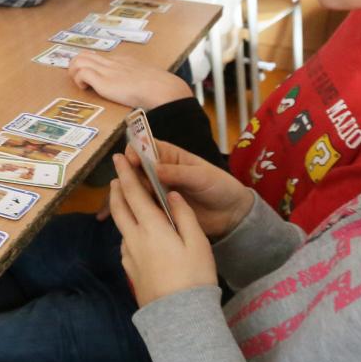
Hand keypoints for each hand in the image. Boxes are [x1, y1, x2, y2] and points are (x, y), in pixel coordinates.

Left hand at [68, 51, 191, 109]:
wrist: (159, 88)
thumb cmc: (158, 86)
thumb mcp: (147, 77)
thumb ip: (141, 79)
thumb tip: (145, 87)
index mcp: (123, 60)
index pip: (100, 57)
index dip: (91, 66)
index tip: (91, 77)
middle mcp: (112, 62)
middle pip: (85, 54)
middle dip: (76, 66)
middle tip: (80, 80)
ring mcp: (106, 70)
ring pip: (79, 60)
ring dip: (74, 72)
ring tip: (81, 84)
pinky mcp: (102, 80)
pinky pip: (81, 73)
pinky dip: (79, 80)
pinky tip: (85, 89)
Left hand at [108, 150, 216, 304]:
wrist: (178, 316)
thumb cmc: (194, 277)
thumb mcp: (197, 242)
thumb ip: (184, 215)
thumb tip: (173, 194)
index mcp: (151, 227)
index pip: (134, 193)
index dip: (126, 174)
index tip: (118, 158)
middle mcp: (134, 239)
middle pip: (119, 208)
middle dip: (117, 189)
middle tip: (117, 176)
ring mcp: (129, 256)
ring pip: (121, 226)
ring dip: (120, 209)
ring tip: (126, 201)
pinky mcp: (130, 271)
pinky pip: (125, 243)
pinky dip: (127, 230)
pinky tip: (136, 233)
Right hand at [138, 139, 253, 239]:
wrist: (231, 214)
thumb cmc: (219, 187)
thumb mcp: (202, 176)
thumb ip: (179, 172)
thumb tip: (155, 169)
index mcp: (170, 156)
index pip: (146, 147)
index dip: (136, 150)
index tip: (132, 159)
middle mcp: (160, 172)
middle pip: (137, 168)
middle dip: (129, 172)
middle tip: (129, 181)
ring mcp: (159, 191)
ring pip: (138, 187)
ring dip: (132, 190)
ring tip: (130, 196)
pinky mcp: (160, 209)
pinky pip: (145, 206)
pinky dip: (138, 207)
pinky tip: (134, 211)